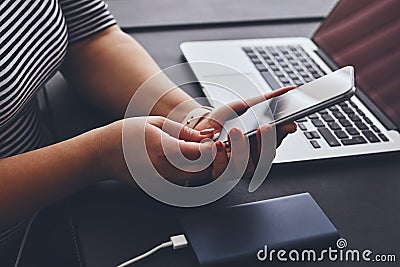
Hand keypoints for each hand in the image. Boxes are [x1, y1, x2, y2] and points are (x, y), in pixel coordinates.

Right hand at [95, 116, 246, 185]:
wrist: (102, 155)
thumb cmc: (125, 136)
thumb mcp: (156, 123)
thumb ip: (185, 132)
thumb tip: (208, 135)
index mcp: (163, 151)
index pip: (202, 155)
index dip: (213, 148)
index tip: (214, 141)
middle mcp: (164, 172)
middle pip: (204, 173)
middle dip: (213, 161)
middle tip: (213, 149)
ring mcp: (161, 185)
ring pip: (197, 183)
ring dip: (205, 170)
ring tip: (202, 155)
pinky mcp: (159, 191)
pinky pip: (184, 187)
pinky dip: (193, 176)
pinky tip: (190, 164)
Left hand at [194, 86, 297, 178]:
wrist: (199, 128)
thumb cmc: (223, 121)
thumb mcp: (246, 106)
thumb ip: (268, 100)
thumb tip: (292, 89)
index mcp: (261, 145)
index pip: (277, 143)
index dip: (283, 135)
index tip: (287, 124)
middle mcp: (251, 159)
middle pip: (266, 159)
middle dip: (266, 143)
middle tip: (265, 126)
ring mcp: (236, 168)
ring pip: (247, 169)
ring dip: (242, 150)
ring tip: (235, 131)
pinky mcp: (218, 174)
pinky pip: (223, 173)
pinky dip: (221, 159)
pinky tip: (218, 145)